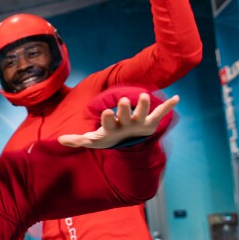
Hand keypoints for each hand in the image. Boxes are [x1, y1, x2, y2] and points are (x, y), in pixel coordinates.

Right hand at [58, 93, 178, 148]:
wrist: (128, 144)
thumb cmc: (107, 138)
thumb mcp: (93, 140)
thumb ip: (78, 140)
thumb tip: (61, 140)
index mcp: (113, 130)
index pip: (109, 124)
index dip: (108, 118)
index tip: (107, 112)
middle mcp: (127, 126)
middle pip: (127, 117)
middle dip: (126, 109)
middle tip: (125, 99)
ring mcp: (140, 124)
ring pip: (144, 114)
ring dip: (145, 105)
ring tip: (146, 95)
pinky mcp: (151, 122)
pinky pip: (161, 113)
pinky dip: (169, 106)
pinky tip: (177, 98)